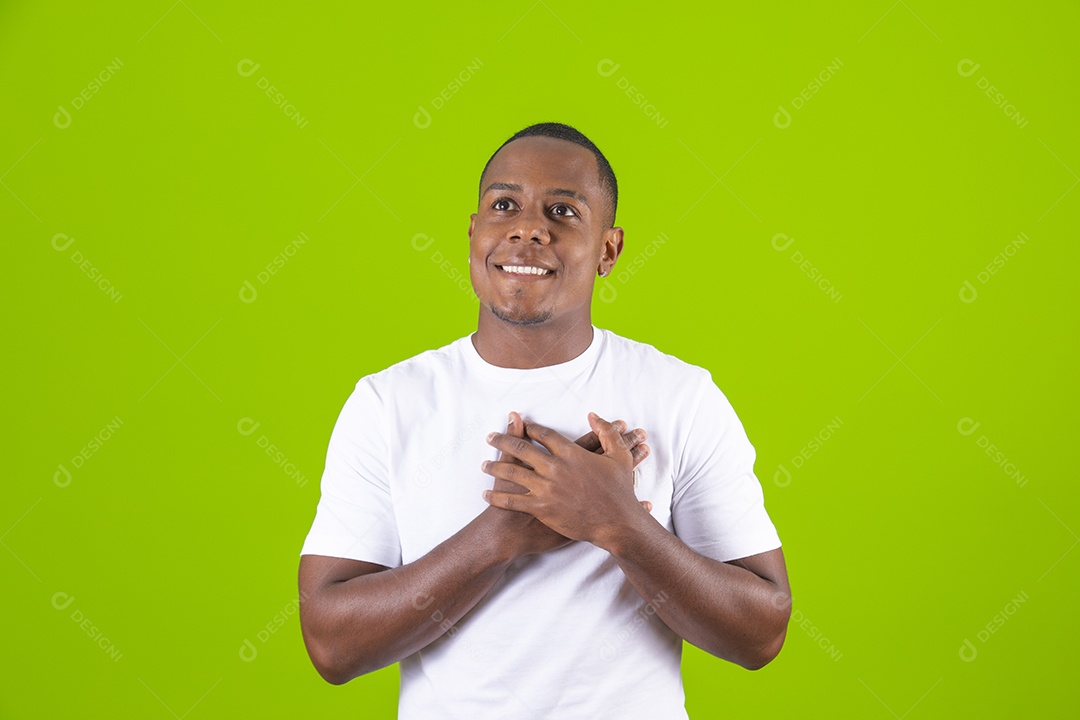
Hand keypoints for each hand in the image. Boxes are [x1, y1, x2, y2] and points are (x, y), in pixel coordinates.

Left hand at [481, 413, 652, 548]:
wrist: (617, 522)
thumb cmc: (620, 491)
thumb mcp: (619, 456)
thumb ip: (608, 432)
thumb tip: (594, 415)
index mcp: (570, 453)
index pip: (543, 434)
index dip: (529, 428)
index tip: (521, 426)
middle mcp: (554, 468)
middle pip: (520, 449)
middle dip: (502, 441)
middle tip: (490, 437)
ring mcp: (546, 488)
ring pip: (512, 474)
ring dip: (494, 468)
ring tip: (484, 465)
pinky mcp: (541, 508)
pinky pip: (512, 501)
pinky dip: (496, 497)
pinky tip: (487, 494)